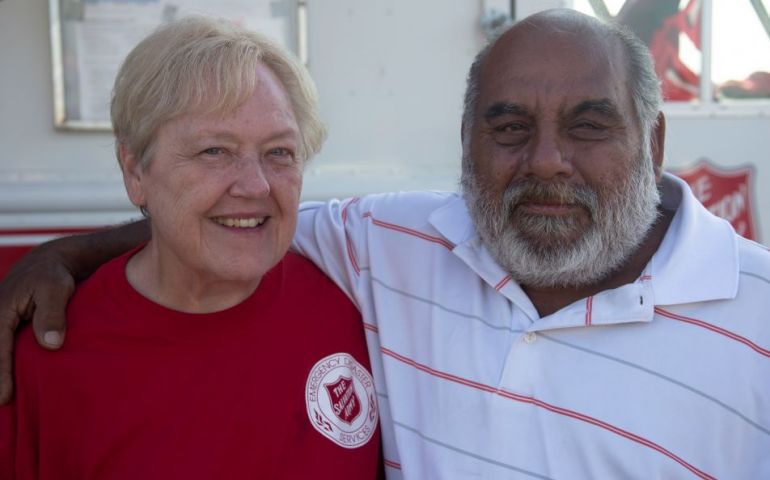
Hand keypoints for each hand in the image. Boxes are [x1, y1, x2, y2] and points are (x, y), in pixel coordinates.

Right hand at [0, 248, 74, 404]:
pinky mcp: (3, 327)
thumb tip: (50, 344)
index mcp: (1, 311)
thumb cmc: (54, 276)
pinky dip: (1, 364)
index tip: (4, 397)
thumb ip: (52, 314)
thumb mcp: (56, 289)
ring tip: (2, 404)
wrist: (49, 262)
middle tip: (0, 406)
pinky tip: (5, 388)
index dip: (0, 374)